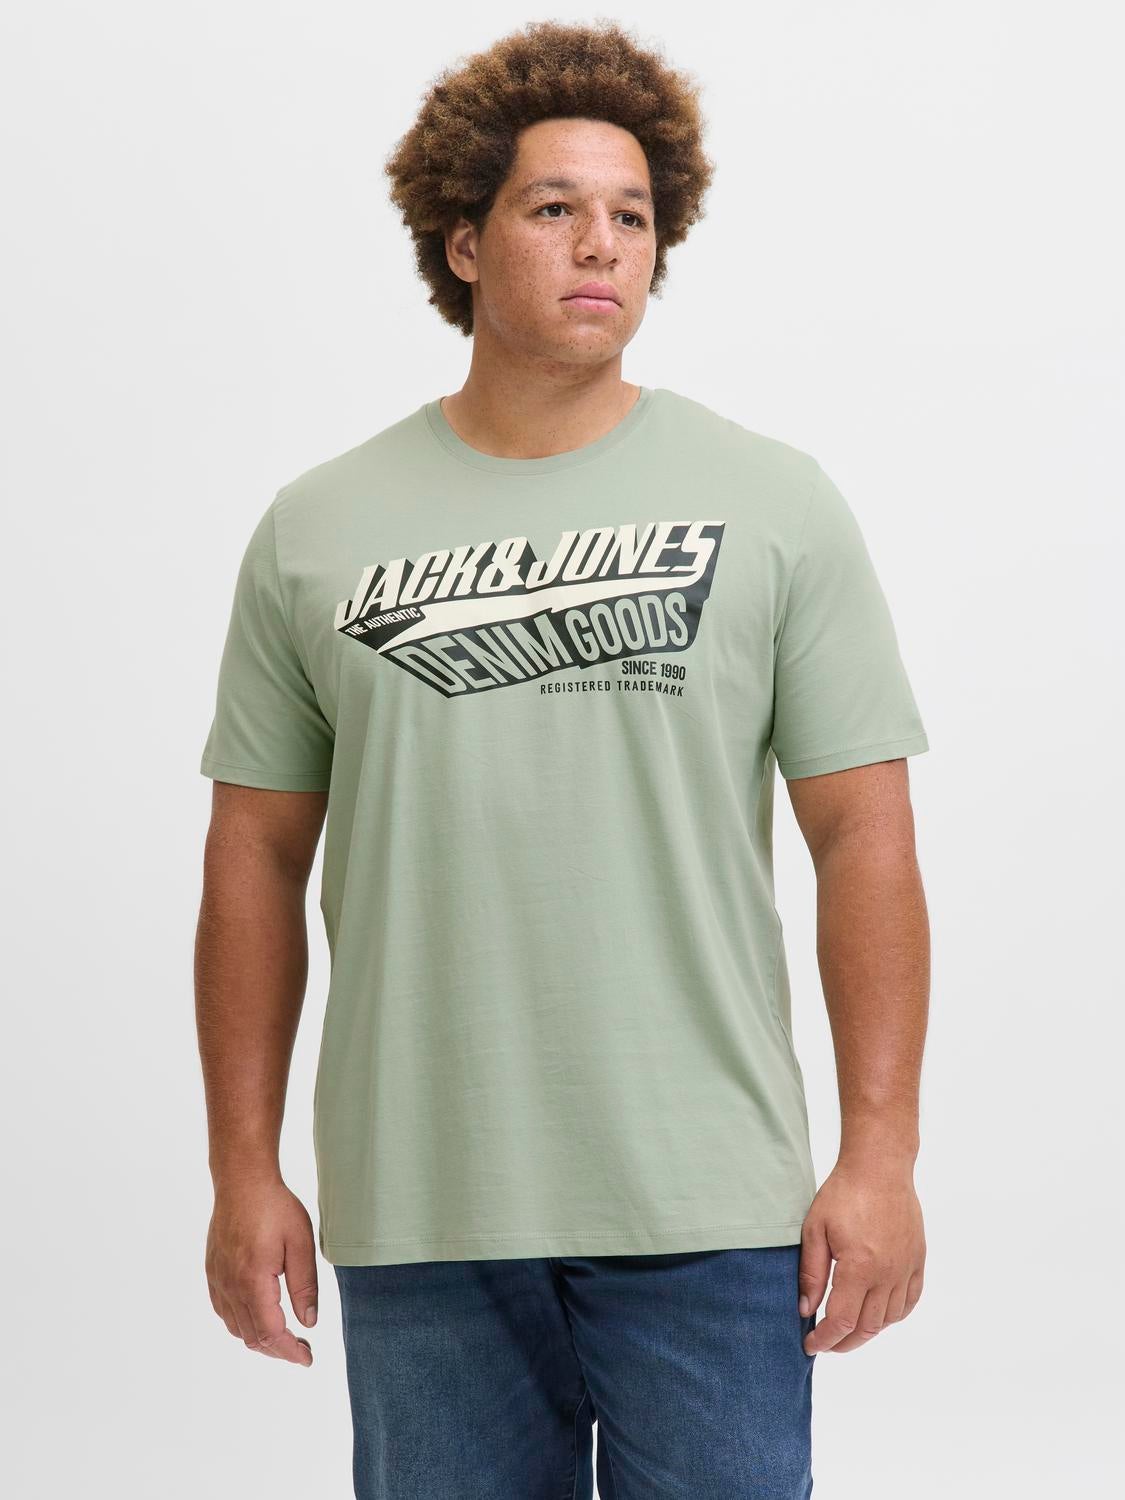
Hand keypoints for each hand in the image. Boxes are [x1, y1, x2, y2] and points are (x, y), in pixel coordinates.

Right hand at [205, 1176, 318, 1365]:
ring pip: (236, 1328)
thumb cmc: (275, 1207)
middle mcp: (230, 1286)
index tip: (307, 1358)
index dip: (290, 1351)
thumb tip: (309, 1322)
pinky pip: (224, 1312)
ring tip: (285, 1337)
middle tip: (302, 1350)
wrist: (242, 1181)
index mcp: (253, 1281)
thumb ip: (305, 1286)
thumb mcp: (302, 1243)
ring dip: (260, 1340)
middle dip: (278, 1350)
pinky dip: (242, 1324)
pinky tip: (259, 1318)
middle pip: (252, 1337)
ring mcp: (218, 1280)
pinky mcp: (213, 1272)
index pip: (271, 1333)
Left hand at [798, 1158, 925, 1354]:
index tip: (810, 1345)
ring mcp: (906, 1268)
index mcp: (860, 1267)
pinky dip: (894, 1315)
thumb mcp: (815, 1230)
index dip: (825, 1339)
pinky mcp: (917, 1260)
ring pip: (890, 1318)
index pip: (842, 1321)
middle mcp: (888, 1273)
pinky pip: (910, 1300)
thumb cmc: (843, 1193)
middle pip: (868, 1327)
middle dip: (844, 1342)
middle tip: (826, 1343)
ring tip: (847, 1330)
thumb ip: (811, 1274)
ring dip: (868, 1331)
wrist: (880, 1167)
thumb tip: (806, 1310)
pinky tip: (878, 1315)